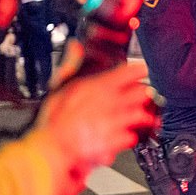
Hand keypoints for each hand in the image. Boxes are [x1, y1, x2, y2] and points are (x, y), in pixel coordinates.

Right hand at [35, 59, 156, 173]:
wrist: (51, 148)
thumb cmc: (53, 121)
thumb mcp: (59, 87)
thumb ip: (71, 65)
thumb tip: (75, 46)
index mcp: (97, 87)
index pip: (128, 72)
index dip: (138, 70)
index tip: (142, 71)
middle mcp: (109, 103)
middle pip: (142, 92)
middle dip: (144, 94)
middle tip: (143, 97)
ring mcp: (114, 122)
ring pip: (142, 115)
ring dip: (143, 117)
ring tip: (142, 118)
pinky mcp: (115, 141)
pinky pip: (132, 137)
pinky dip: (131, 137)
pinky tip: (126, 136)